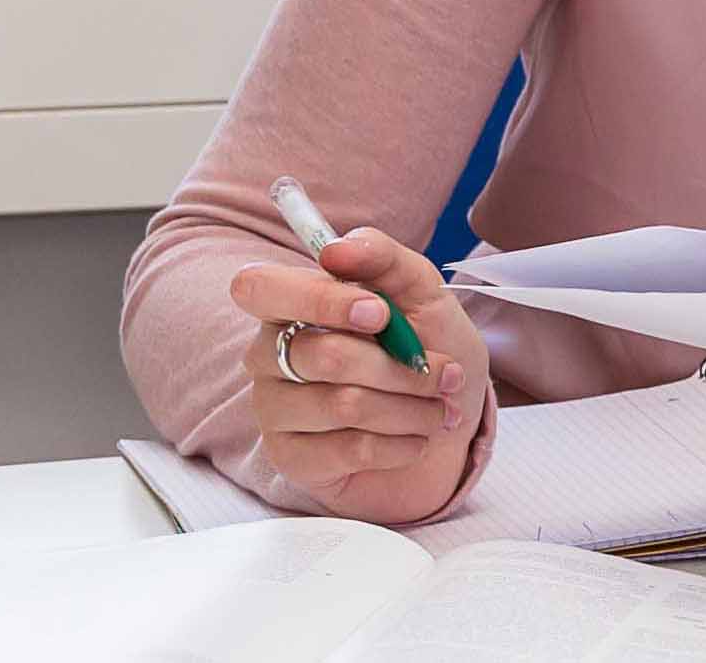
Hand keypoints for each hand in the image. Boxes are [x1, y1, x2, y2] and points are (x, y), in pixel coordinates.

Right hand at [227, 226, 485, 524]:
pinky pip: (348, 449)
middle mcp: (268, 355)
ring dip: (411, 407)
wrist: (446, 423)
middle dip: (402, 366)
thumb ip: (386, 259)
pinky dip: (401, 443)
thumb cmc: (427, 347)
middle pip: (323, 355)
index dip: (319, 299)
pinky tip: (417, 439)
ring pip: (343, 405)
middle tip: (446, 373)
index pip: (258, 288)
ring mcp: (273, 409)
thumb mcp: (423, 294)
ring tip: (440, 408)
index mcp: (290, 304)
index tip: (380, 313)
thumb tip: (338, 248)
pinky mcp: (290, 458)